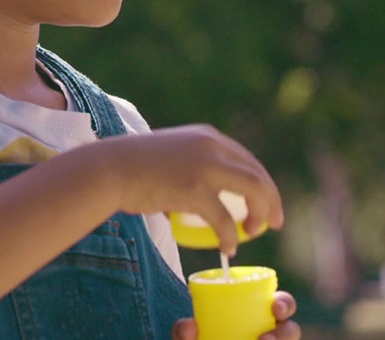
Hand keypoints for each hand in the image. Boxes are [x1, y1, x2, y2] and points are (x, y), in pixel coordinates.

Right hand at [91, 124, 283, 255]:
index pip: (248, 160)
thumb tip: (204, 195)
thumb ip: (193, 164)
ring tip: (253, 233)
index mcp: (208, 137)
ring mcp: (205, 166)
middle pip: (258, 175)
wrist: (110, 169)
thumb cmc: (133, 167)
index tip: (267, 205)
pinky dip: (231, 236)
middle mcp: (212, 146)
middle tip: (274, 225)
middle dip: (272, 201)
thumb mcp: (171, 154)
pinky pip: (224, 219)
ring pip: (253, 191)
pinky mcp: (194, 189)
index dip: (263, 184)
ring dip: (259, 215)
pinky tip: (227, 247)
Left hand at [172, 291, 300, 339]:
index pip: (280, 306)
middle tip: (267, 337)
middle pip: (290, 331)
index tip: (276, 308)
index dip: (284, 304)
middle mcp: (268, 335)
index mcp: (256, 316)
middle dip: (287, 331)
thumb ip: (182, 332)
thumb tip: (190, 325)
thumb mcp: (187, 338)